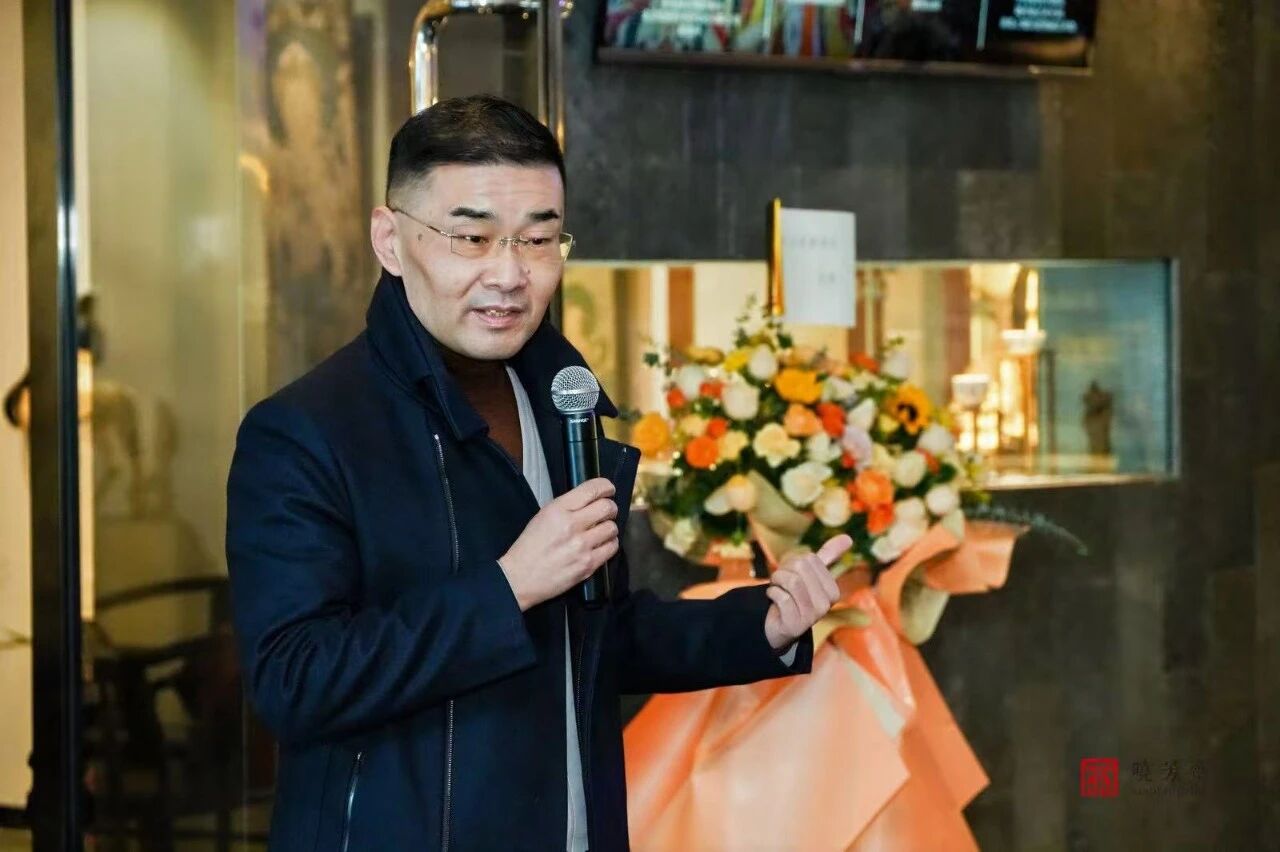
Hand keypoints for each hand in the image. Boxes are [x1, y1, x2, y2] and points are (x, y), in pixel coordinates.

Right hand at [499, 478, 618, 610]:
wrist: (520, 578)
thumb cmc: (530, 547)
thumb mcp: (543, 516)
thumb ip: (568, 506)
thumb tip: (591, 501)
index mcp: (558, 510)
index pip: (592, 489)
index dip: (606, 487)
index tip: (609, 490)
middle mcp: (571, 525)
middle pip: (607, 508)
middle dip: (610, 508)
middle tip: (607, 512)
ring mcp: (581, 546)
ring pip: (612, 528)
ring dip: (609, 528)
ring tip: (601, 531)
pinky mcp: (588, 565)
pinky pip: (612, 548)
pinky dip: (609, 544)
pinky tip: (601, 544)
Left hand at [763, 534, 852, 651]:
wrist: (779, 625)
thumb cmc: (795, 595)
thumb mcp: (812, 575)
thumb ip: (829, 556)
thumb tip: (848, 537)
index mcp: (833, 591)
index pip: (809, 558)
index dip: (793, 562)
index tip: (791, 575)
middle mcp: (826, 605)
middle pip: (799, 567)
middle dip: (784, 571)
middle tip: (781, 583)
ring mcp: (812, 616)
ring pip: (791, 581)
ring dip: (776, 582)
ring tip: (777, 589)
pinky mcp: (795, 624)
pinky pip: (781, 596)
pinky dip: (772, 594)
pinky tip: (774, 601)